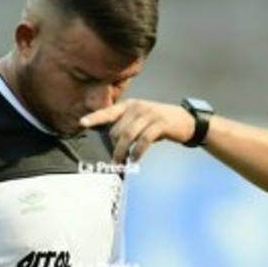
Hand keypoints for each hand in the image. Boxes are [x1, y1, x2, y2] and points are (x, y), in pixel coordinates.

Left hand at [79, 99, 195, 162]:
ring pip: (128, 135)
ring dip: (122, 151)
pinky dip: (137, 152)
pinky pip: (143, 140)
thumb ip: (127, 125)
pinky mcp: (160, 123)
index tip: (82, 123)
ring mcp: (149, 114)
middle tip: (117, 157)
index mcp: (130, 105)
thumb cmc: (159, 123)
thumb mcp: (141, 119)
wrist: (185, 121)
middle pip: (117, 129)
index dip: (95, 117)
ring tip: (121, 161)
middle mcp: (137, 107)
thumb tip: (112, 141)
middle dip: (114, 145)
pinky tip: (135, 159)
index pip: (108, 111)